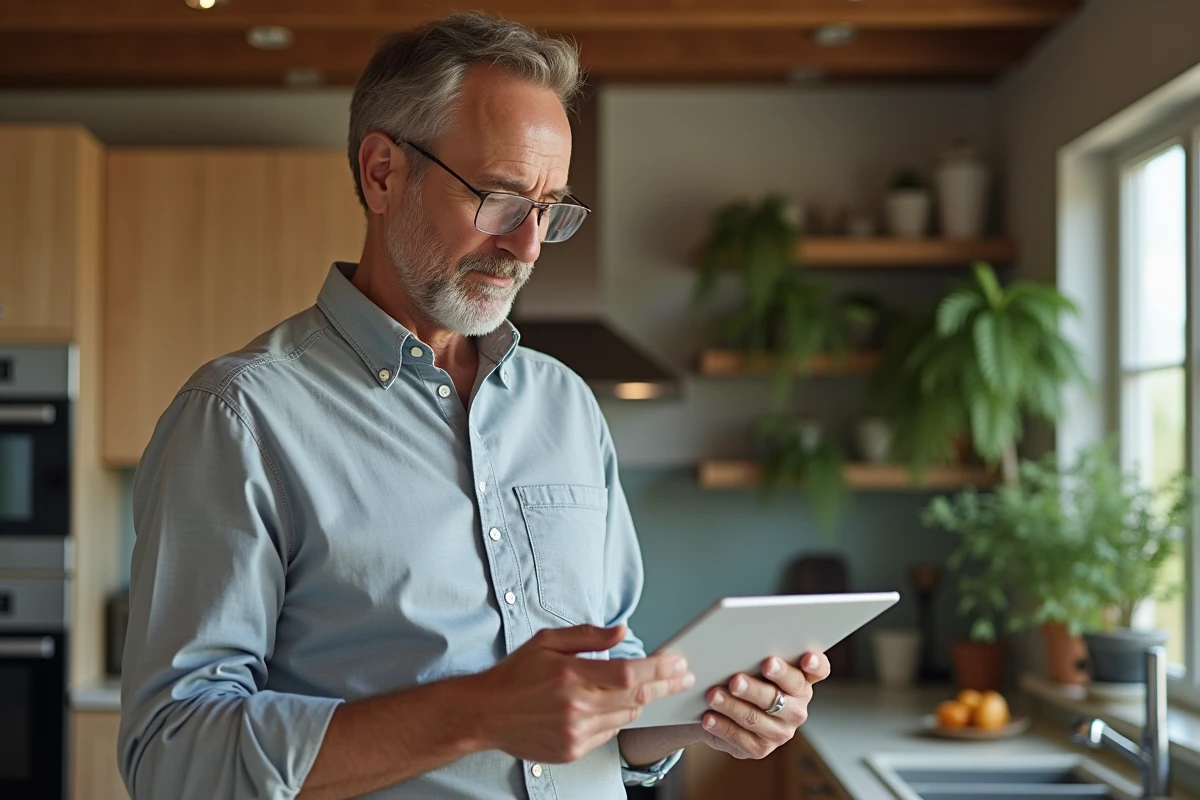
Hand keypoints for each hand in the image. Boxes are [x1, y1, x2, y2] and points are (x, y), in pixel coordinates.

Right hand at [468, 624, 694, 763]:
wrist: (484, 713)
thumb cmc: (515, 674)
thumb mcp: (546, 642)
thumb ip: (588, 636)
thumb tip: (622, 631)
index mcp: (571, 676)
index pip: (630, 674)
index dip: (659, 668)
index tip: (678, 661)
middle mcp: (576, 708)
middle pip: (636, 698)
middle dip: (664, 685)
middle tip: (683, 675)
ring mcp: (575, 733)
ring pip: (626, 717)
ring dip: (642, 701)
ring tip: (652, 687)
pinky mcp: (572, 750)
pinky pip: (608, 734)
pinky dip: (617, 717)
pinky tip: (615, 705)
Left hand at [697, 652, 829, 759]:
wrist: (720, 710)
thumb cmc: (741, 676)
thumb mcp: (750, 662)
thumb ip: (753, 653)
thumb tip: (738, 643)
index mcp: (801, 681)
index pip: (819, 671)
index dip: (815, 664)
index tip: (806, 657)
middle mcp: (796, 707)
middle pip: (779, 697)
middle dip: (755, 689)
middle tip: (735, 680)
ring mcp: (781, 730)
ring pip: (755, 718)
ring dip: (732, 706)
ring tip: (713, 695)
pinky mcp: (761, 748)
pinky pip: (740, 738)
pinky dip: (722, 726)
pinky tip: (708, 717)